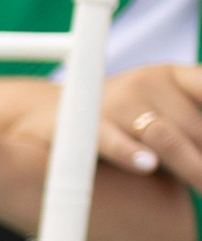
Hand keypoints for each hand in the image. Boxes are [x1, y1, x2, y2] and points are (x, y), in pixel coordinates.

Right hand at [97, 62, 201, 189]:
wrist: (53, 116)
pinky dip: (131, 153)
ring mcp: (118, 100)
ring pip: (164, 136)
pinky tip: (148, 165)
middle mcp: (149, 81)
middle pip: (196, 125)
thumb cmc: (125, 119)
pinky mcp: (88, 123)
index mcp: (174, 75)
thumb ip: (194, 123)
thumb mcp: (165, 109)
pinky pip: (114, 141)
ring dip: (191, 166)